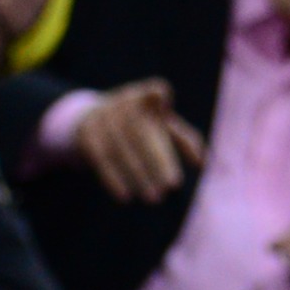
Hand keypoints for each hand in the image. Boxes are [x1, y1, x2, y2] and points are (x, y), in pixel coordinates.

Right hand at [70, 79, 209, 203]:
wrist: (87, 119)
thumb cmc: (138, 125)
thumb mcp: (161, 125)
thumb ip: (184, 140)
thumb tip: (201, 163)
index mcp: (145, 97)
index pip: (153, 91)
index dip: (156, 94)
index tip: (163, 101)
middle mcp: (123, 103)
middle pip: (141, 132)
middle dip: (157, 160)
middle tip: (171, 186)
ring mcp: (102, 118)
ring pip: (121, 149)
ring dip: (138, 175)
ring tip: (154, 198)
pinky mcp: (87, 135)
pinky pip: (101, 159)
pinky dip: (113, 178)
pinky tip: (125, 197)